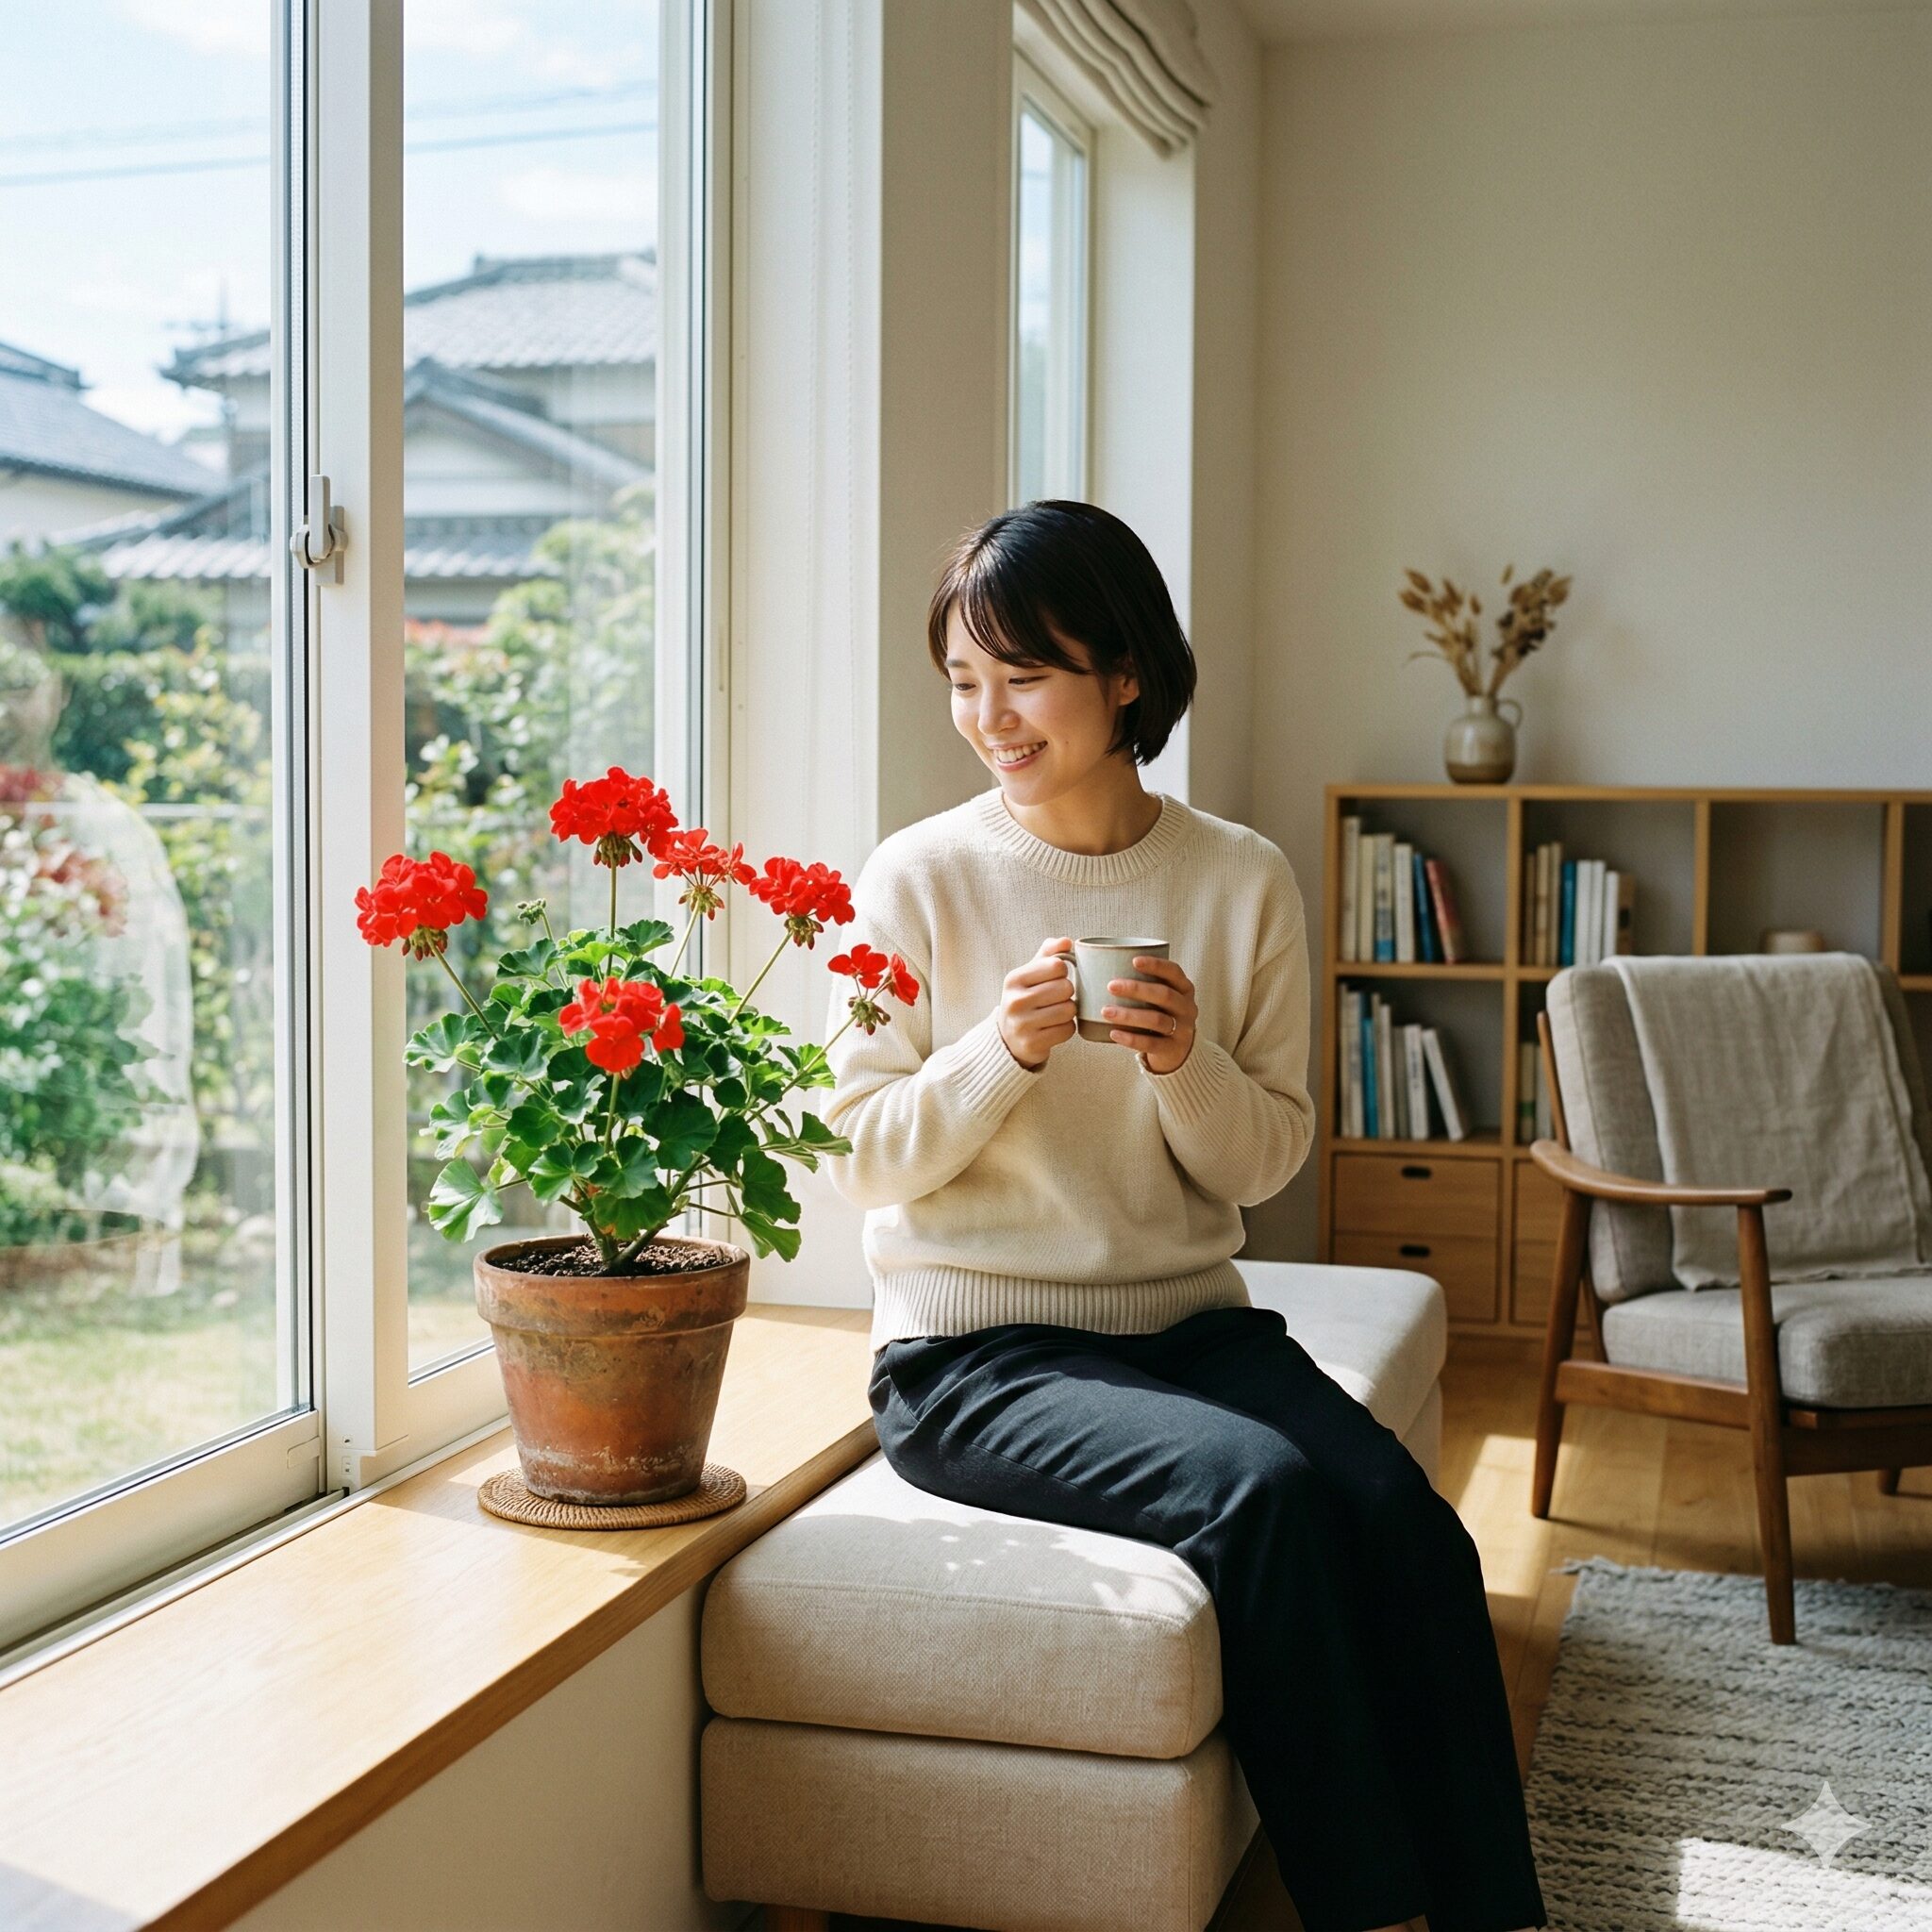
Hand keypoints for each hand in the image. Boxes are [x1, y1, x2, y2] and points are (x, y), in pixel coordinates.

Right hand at [996, 937, 1077, 1069]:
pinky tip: (1055, 1027)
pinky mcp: (1032, 1044)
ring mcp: (1022, 1024)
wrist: (1007, 1039)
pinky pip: (1067, 1030)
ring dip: (1069, 1012)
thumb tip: (1066, 941)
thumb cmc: (1025, 1000)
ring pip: (1068, 1010)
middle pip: (1065, 988)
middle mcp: (1015, 1001)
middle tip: (1057, 998)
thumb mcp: (1029, 975)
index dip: (1063, 972)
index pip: (1056, 965)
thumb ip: (1048, 954)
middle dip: (1067, 993)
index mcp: (1014, 979)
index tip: (1054, 979)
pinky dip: (1066, 1029)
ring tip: (1057, 1013)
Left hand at [1104, 955, 1196, 1073]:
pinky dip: (1131, 1039)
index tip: (1134, 961)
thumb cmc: (1159, 1014)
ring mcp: (1183, 1030)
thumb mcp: (1159, 998)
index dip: (1156, 965)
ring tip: (1106, 1011)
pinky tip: (1113, 1033)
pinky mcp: (1173, 1049)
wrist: (1176, 1051)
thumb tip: (1096, 967)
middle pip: (1165, 995)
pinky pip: (1151, 1043)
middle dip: (1137, 989)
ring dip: (1129, 1015)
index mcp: (1184, 989)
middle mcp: (1187, 1008)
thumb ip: (1142, 983)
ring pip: (1157, 1020)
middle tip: (1111, 986)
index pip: (1174, 972)